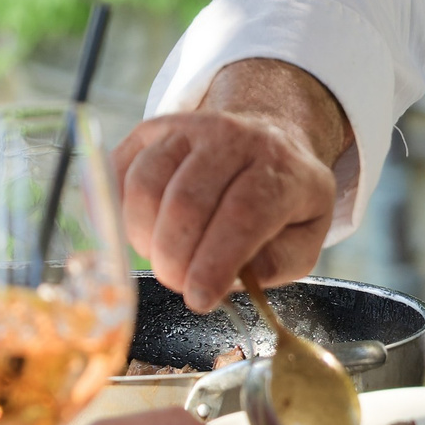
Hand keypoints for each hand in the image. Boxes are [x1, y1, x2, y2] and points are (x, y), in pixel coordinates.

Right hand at [113, 58, 351, 311]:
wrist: (268, 138)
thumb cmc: (282, 200)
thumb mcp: (304, 238)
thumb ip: (276, 264)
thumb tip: (230, 280)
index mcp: (281, 170)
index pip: (243, 214)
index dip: (214, 262)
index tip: (198, 297)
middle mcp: (236, 138)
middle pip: (186, 203)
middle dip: (173, 258)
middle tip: (178, 281)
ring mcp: (192, 126)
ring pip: (146, 185)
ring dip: (144, 236)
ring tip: (163, 253)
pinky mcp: (156, 126)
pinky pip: (121, 170)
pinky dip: (119, 210)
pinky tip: (143, 227)